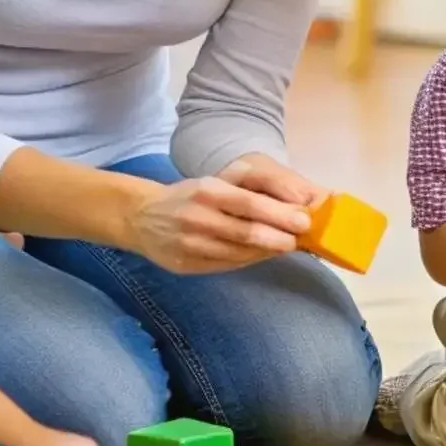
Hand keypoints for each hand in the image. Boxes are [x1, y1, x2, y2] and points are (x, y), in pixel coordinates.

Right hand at [126, 164, 311, 274]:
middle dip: (278, 237)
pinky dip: (247, 260)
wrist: (142, 217)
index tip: (303, 221)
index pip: (248, 203)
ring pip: (238, 253)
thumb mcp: (216, 179)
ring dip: (265, 251)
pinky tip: (260, 254)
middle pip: (245, 232)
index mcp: (206, 191)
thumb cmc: (191, 195)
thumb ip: (252, 183)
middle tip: (297, 239)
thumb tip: (293, 198)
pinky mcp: (185, 266)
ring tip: (284, 245)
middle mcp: (196, 218)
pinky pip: (225, 265)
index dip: (279, 214)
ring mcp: (189, 245)